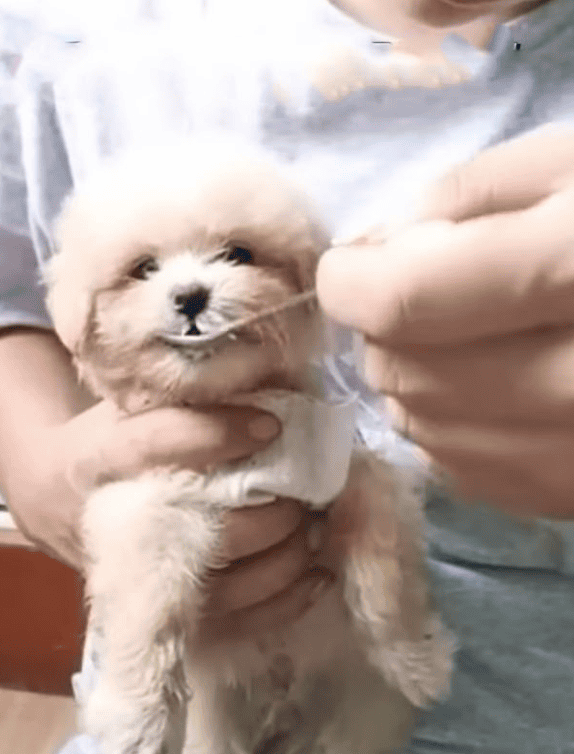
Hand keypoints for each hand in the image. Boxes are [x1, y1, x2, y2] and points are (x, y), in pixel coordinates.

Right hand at [6, 400, 331, 637]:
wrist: (56, 498)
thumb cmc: (107, 440)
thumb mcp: (126, 403)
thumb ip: (184, 396)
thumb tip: (275, 385)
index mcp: (96, 461)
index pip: (154, 445)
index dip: (216, 435)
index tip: (271, 426)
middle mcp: (113, 527)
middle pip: (205, 530)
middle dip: (272, 514)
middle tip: (309, 492)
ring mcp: (139, 580)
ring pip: (225, 588)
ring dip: (286, 559)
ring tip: (316, 528)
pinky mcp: (163, 613)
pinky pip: (233, 624)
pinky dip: (284, 601)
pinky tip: (316, 574)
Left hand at [317, 127, 573, 518]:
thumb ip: (472, 198)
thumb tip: (380, 251)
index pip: (408, 301)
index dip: (351, 283)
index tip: (346, 268)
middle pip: (410, 373)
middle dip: (385, 330)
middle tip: (416, 292)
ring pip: (428, 431)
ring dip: (413, 383)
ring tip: (456, 337)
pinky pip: (469, 473)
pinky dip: (451, 429)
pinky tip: (489, 390)